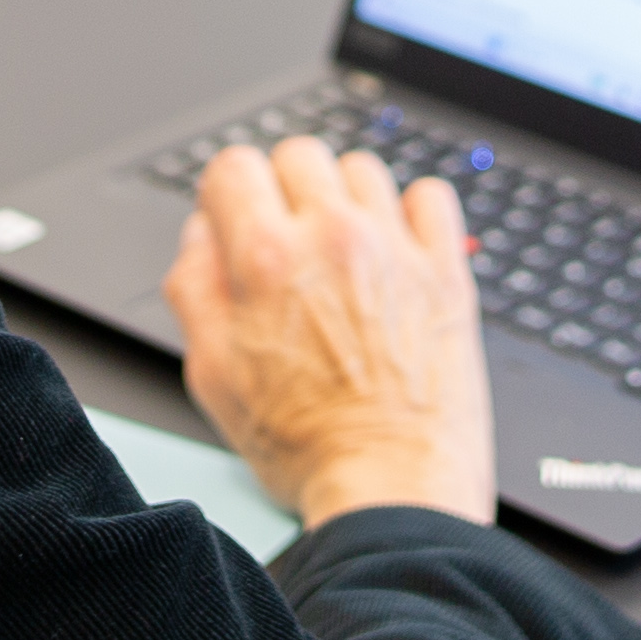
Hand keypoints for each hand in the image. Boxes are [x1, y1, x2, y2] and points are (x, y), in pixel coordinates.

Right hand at [169, 138, 494, 526]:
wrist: (392, 486)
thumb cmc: (304, 446)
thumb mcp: (210, 375)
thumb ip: (194, 288)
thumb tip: (200, 236)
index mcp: (266, 259)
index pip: (233, 166)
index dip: (228, 195)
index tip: (240, 223)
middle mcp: (332, 238)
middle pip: (298, 154)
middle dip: (284, 190)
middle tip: (289, 241)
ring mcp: (396, 249)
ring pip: (362, 169)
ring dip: (346, 199)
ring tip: (344, 253)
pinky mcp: (447, 270)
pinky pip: (431, 195)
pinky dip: (412, 214)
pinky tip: (398, 252)